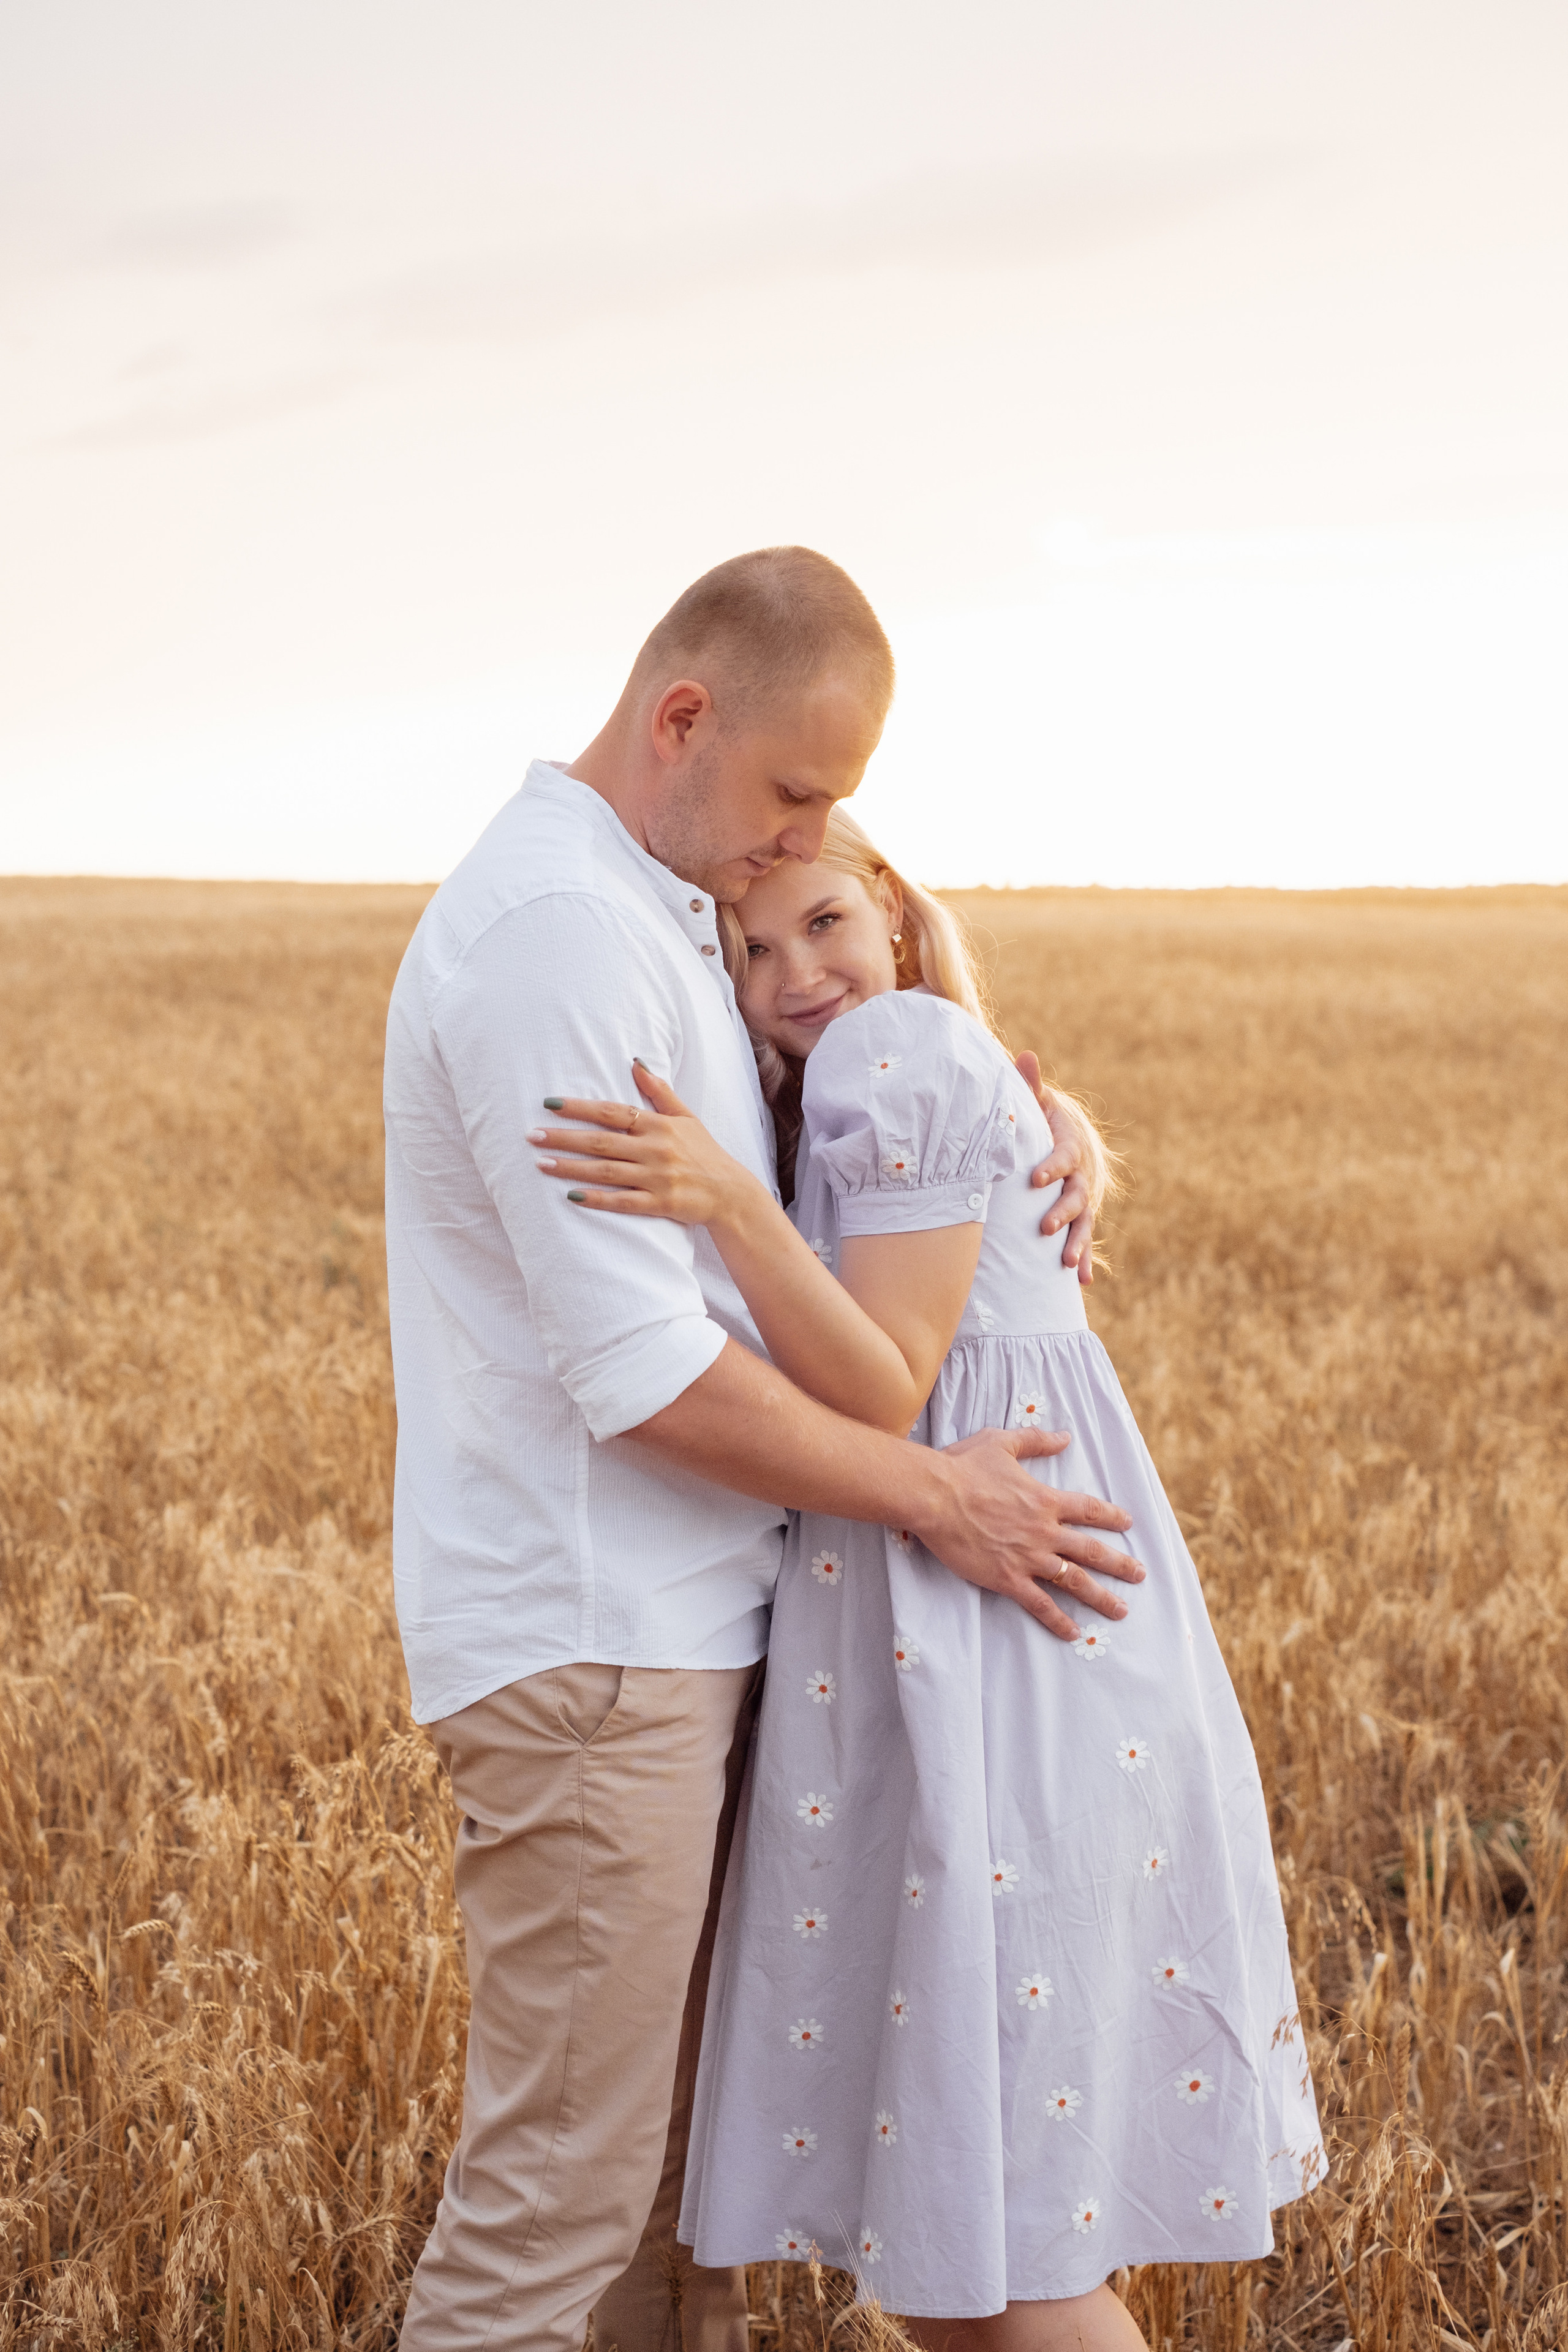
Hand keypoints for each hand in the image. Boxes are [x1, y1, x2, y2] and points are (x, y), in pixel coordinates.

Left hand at [528, 1062, 757, 1225]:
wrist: (731, 1193)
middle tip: (532, 1136)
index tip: (549, 1104)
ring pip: (605, 1171)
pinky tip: (571, 1196)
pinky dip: (597, 1199)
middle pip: (601, 1141)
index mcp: (659, 1125)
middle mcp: (656, 1149)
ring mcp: (657, 1178)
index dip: (580, 1107)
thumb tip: (635, 1061)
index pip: (612, 1112)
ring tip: (540, 1164)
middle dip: (564, 1137)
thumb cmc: (705, 1152)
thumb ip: (659, 1091)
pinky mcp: (660, 1204)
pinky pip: (622, 1201)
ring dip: (571, 1167)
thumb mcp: (686, 1117)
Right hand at [915, 1423, 1143, 1639]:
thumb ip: (1035, 1440)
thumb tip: (1064, 1437)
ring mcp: (1028, 1558)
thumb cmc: (963, 1467)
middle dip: (1120, 1564)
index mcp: (1045, 1500)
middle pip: (1092, 1551)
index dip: (1111, 1516)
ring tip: (1120, 1611)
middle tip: (1140, 1575)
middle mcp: (1044, 1531)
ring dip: (1100, 1597)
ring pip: (1074, 1581)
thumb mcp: (1001, 1443)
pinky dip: (1058, 1620)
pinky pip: (1040, 1604)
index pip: (1088, 1510)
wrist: (934, 1497)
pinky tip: (1074, 1633)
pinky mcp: (1008, 1579)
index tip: (1128, 1523)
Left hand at [1016, 1050, 1095, 1285]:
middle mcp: (1081, 1175)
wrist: (1072, 1136)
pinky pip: (1084, 1239)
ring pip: (1084, 1222)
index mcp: (1070, 1146)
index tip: (1036, 1178)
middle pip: (1077, 1195)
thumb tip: (1023, 1055)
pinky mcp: (1080, 1216)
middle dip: (1062, 1211)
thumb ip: (1031, 1084)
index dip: (1052, 1167)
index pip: (1063, 1156)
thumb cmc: (1046, 1119)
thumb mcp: (1040, 1101)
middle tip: (1045, 1226)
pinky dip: (1085, 1258)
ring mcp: (1084, 1198)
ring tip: (1067, 1264)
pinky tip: (1080, 1281)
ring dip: (1077, 1242)